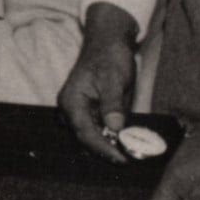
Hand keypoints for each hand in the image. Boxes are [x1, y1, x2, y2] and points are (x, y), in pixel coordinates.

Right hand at [58, 1, 139, 163]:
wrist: (109, 41)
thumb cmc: (109, 56)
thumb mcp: (113, 78)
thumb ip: (112, 103)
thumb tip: (115, 127)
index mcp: (71, 101)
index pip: (85, 133)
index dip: (103, 148)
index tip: (122, 158)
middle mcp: (71, 109)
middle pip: (86, 138)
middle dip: (106, 150)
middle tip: (129, 159)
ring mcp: (79, 110)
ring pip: (91, 136)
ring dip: (108, 145)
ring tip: (129, 152)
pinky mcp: (90, 110)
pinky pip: (98, 129)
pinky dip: (110, 136)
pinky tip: (125, 141)